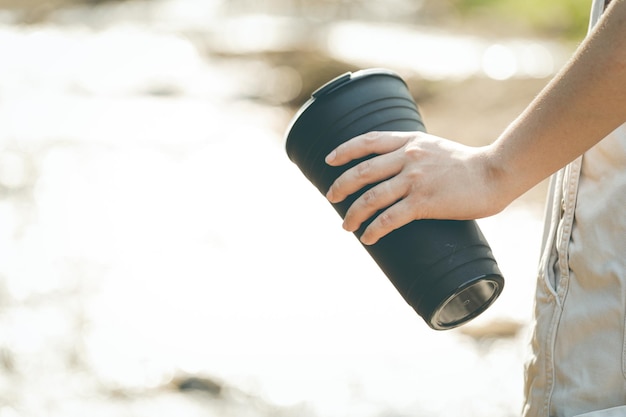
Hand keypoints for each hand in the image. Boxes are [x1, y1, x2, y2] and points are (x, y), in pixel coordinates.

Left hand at [325, 131, 508, 244]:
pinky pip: (390, 218)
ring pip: (371, 197)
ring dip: (354, 214)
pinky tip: (368, 238)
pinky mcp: (424, 202)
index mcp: (409, 141)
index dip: (345, 150)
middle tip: (332, 198)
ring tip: (347, 226)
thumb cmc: (467, 164)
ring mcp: (415, 180)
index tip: (329, 160)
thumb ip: (413, 152)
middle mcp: (408, 157)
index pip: (368, 141)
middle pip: (362, 171)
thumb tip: (394, 166)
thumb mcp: (435, 147)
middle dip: (341, 186)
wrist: (494, 173)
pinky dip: (374, 230)